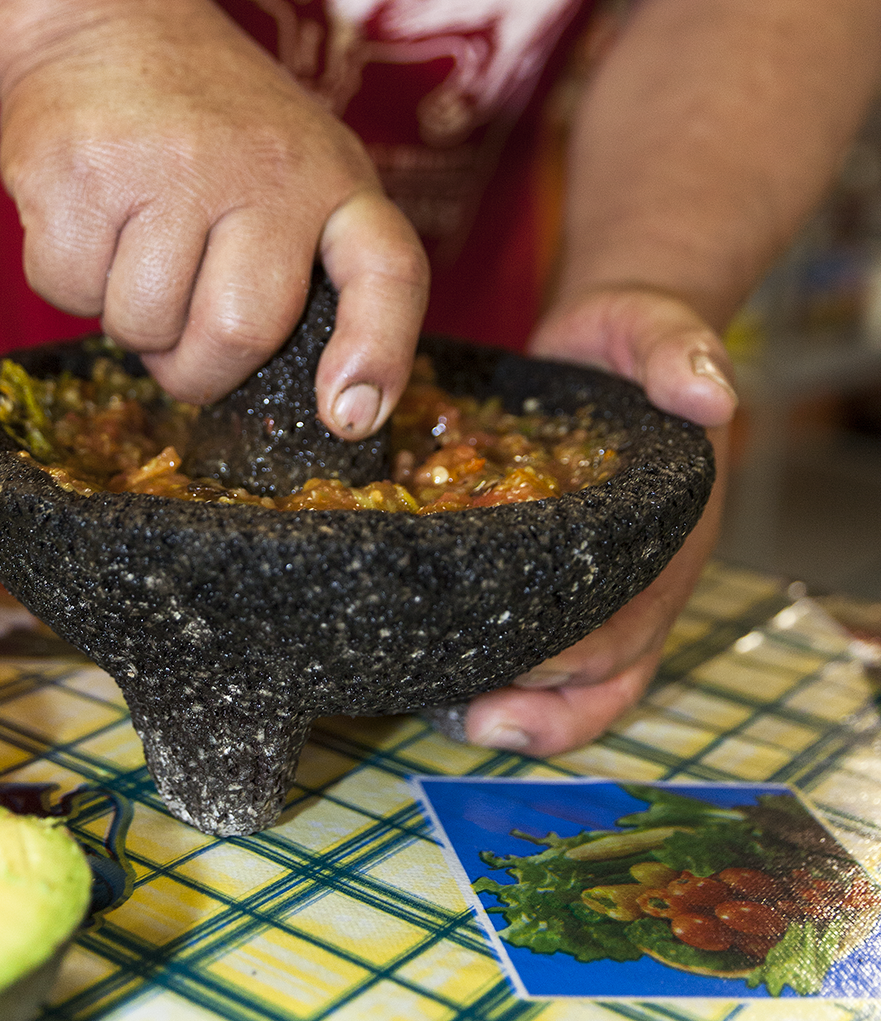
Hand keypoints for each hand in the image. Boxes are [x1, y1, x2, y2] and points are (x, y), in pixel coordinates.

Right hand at [0, 0, 427, 436]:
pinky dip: (69, 284)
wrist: (107, 21)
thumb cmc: (214, 127)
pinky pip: (68, 292)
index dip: (378, 354)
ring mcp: (166, 163)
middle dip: (197, 368)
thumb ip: (311, 266)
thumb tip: (322, 403)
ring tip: (133, 254)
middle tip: (180, 335)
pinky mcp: (76, 169)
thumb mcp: (299, 170)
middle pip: (237, 333)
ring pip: (142, 326)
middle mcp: (264, 167)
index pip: (386, 272)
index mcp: (334, 179)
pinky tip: (89, 225)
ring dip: (129, 323)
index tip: (348, 415)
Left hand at [462, 287, 736, 755]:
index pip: (635, 617)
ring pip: (582, 681)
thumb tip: (711, 395)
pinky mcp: (560, 576)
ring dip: (527, 712)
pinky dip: (508, 679)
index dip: (579, 654)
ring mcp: (605, 583)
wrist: (604, 342)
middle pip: (603, 668)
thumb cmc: (632, 342)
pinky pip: (548, 648)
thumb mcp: (656, 330)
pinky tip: (450, 686)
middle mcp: (642, 572)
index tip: (514, 671)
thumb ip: (679, 353)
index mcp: (670, 531)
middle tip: (468, 713)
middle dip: (542, 700)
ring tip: (458, 718)